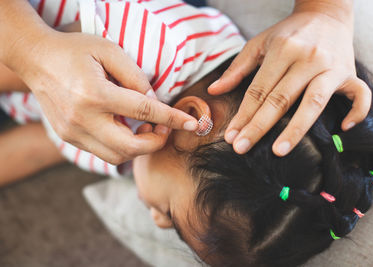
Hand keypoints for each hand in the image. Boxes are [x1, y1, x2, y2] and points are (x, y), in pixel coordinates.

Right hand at [10, 31, 197, 163]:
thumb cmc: (75, 50)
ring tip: (145, 127)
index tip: (192, 124)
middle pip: (131, 147)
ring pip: (117, 157)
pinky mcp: (69, 138)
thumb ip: (136, 78)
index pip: (145, 112)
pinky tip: (125, 128)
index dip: (173, 119)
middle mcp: (82, 119)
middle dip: (156, 142)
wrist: (36, 60)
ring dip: (138, 147)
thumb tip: (156, 103)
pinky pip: (102, 152)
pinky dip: (121, 146)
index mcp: (95, 94)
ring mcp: (73, 133)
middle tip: (164, 128)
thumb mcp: (109, 51)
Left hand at [208, 2, 370, 155]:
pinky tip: (342, 129)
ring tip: (278, 151)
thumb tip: (213, 91)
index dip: (243, 115)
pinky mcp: (350, 73)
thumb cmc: (289, 33)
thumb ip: (237, 69)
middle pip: (280, 99)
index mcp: (282, 50)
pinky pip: (360, 95)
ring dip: (295, 129)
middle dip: (259, 127)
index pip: (258, 90)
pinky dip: (356, 112)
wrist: (326, 13)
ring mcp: (331, 66)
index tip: (231, 137)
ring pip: (313, 102)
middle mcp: (307, 58)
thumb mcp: (259, 44)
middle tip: (242, 148)